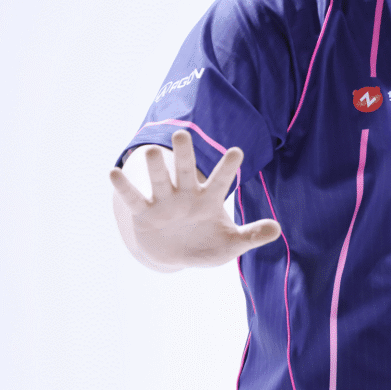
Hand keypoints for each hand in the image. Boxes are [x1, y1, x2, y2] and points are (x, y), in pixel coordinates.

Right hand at [109, 129, 281, 267]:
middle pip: (186, 172)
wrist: (176, 256)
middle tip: (183, 134)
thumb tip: (278, 229)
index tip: (237, 151)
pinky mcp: (144, 213)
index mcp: (209, 199)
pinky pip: (133, 198)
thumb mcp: (231, 245)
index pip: (220, 181)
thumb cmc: (206, 245)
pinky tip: (113, 172)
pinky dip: (124, 187)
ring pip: (160, 180)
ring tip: (153, 151)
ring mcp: (164, 202)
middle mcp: (186, 195)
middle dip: (185, 155)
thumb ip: (251, 236)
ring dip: (156, 168)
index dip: (227, 167)